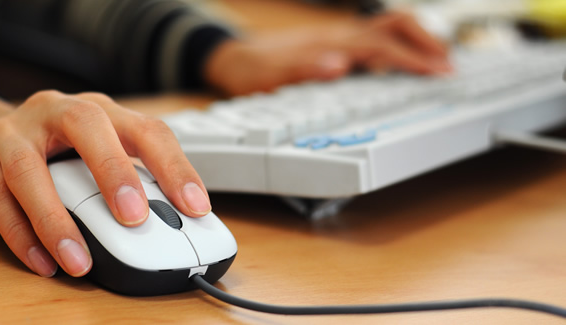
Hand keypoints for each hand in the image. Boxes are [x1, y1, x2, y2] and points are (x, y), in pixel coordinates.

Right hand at [0, 92, 211, 277]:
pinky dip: (21, 235)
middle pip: (87, 125)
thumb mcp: (94, 157)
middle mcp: (54, 110)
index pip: (144, 128)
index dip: (173, 165)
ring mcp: (11, 132)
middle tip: (134, 216)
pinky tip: (44, 261)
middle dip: (114, 170)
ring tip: (80, 261)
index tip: (195, 206)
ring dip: (57, 220)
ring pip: (30, 170)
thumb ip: (128, 181)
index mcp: (97, 110)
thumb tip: (172, 225)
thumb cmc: (54, 153)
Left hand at [205, 11, 450, 95]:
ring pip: (388, 27)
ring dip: (416, 41)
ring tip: (438, 62)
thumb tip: (339, 65)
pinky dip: (398, 45)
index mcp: (331, 43)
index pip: (383, 45)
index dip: (414, 58)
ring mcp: (339, 38)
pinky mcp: (336, 44)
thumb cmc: (253, 70)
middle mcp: (339, 36)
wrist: (234, 59)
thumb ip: (302, 68)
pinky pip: (376, 38)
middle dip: (427, 42)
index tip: (440, 73)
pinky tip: (403, 63)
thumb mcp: (270, 76)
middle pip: (394, 25)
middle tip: (450, 66)